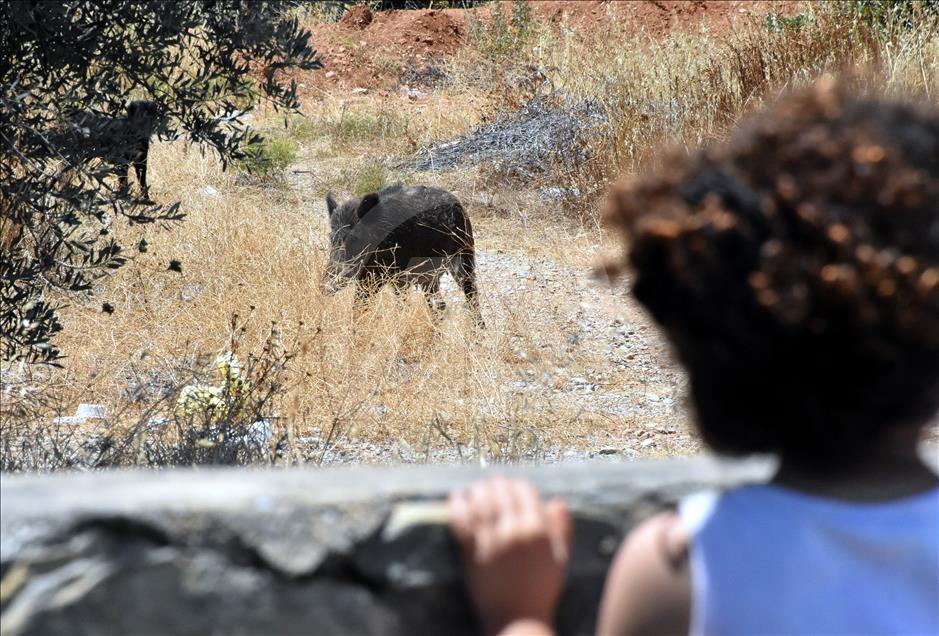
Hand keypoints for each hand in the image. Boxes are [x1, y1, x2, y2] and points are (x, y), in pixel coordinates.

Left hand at [449, 477, 572, 635]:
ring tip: (476, 487)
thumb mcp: (560, 559)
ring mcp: (491, 539)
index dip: (519, 485)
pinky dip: (457, 505)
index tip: (514, 486)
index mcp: (537, 530)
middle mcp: (513, 530)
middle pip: (501, 493)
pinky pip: (461, 520)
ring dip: (477, 490)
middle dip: (497, 484)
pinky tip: (456, 497)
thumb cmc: (541, 590)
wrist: (517, 619)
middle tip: (493, 483)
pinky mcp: (471, 550)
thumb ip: (562, 529)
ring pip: (481, 502)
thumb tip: (558, 501)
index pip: (525, 492)